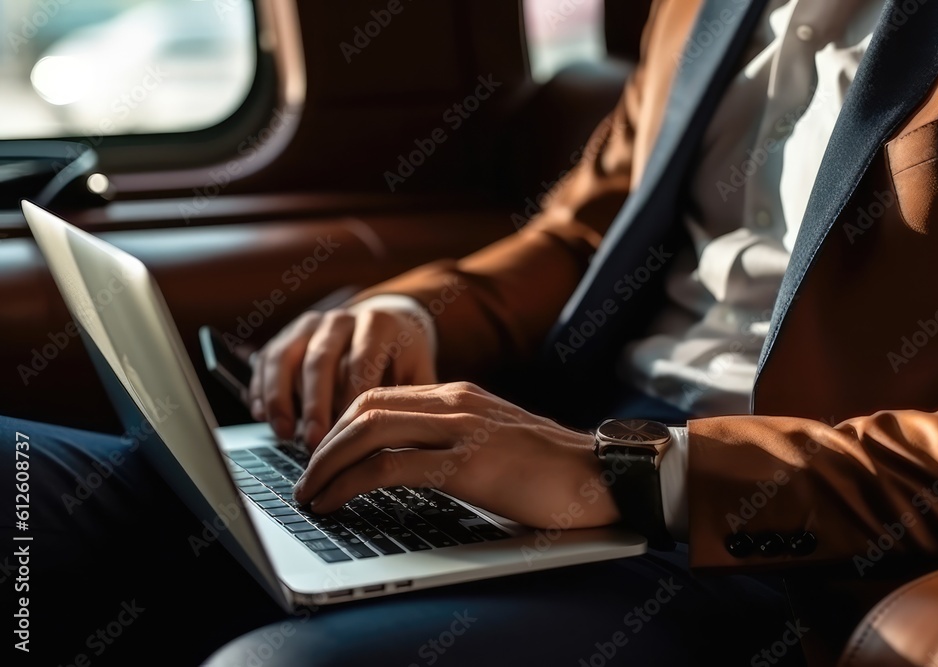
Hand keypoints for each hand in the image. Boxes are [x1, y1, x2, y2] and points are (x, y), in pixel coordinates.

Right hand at [247, 296, 436, 448]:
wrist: (384, 323)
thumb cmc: (402, 357)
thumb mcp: (418, 371)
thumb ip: (413, 399)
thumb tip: (404, 436)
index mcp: (378, 323)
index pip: (362, 361)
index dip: (351, 399)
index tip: (348, 433)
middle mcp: (341, 318)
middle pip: (320, 359)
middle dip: (314, 404)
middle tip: (312, 442)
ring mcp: (310, 324)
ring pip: (285, 356)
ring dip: (280, 397)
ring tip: (283, 433)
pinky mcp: (287, 334)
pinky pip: (267, 359)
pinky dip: (262, 388)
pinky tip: (262, 417)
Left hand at [292, 382, 620, 529]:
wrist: (604, 477)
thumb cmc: (553, 470)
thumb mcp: (496, 443)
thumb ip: (456, 442)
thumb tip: (413, 464)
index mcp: (460, 396)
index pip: (381, 396)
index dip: (340, 426)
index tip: (322, 457)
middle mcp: (456, 402)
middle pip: (364, 407)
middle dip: (323, 444)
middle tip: (305, 478)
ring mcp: (462, 429)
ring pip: (368, 430)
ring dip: (327, 463)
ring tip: (310, 493)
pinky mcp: (468, 463)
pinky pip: (391, 466)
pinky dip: (351, 483)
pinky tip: (336, 502)